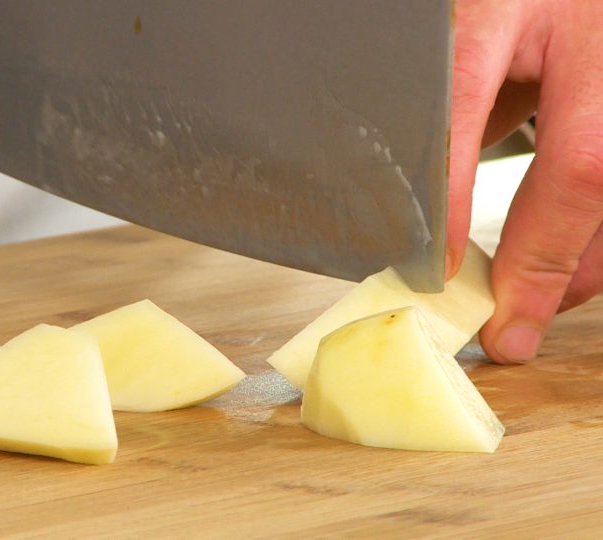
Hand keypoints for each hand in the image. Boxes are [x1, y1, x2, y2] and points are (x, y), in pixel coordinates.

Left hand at [447, 0, 602, 362]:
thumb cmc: (519, 8)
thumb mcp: (476, 38)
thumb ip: (463, 109)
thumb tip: (438, 208)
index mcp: (506, 6)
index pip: (467, 103)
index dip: (452, 196)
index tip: (437, 267)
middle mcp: (586, 30)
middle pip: (582, 164)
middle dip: (544, 261)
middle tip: (508, 328)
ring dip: (583, 264)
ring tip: (540, 306)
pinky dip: (602, 240)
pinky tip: (578, 269)